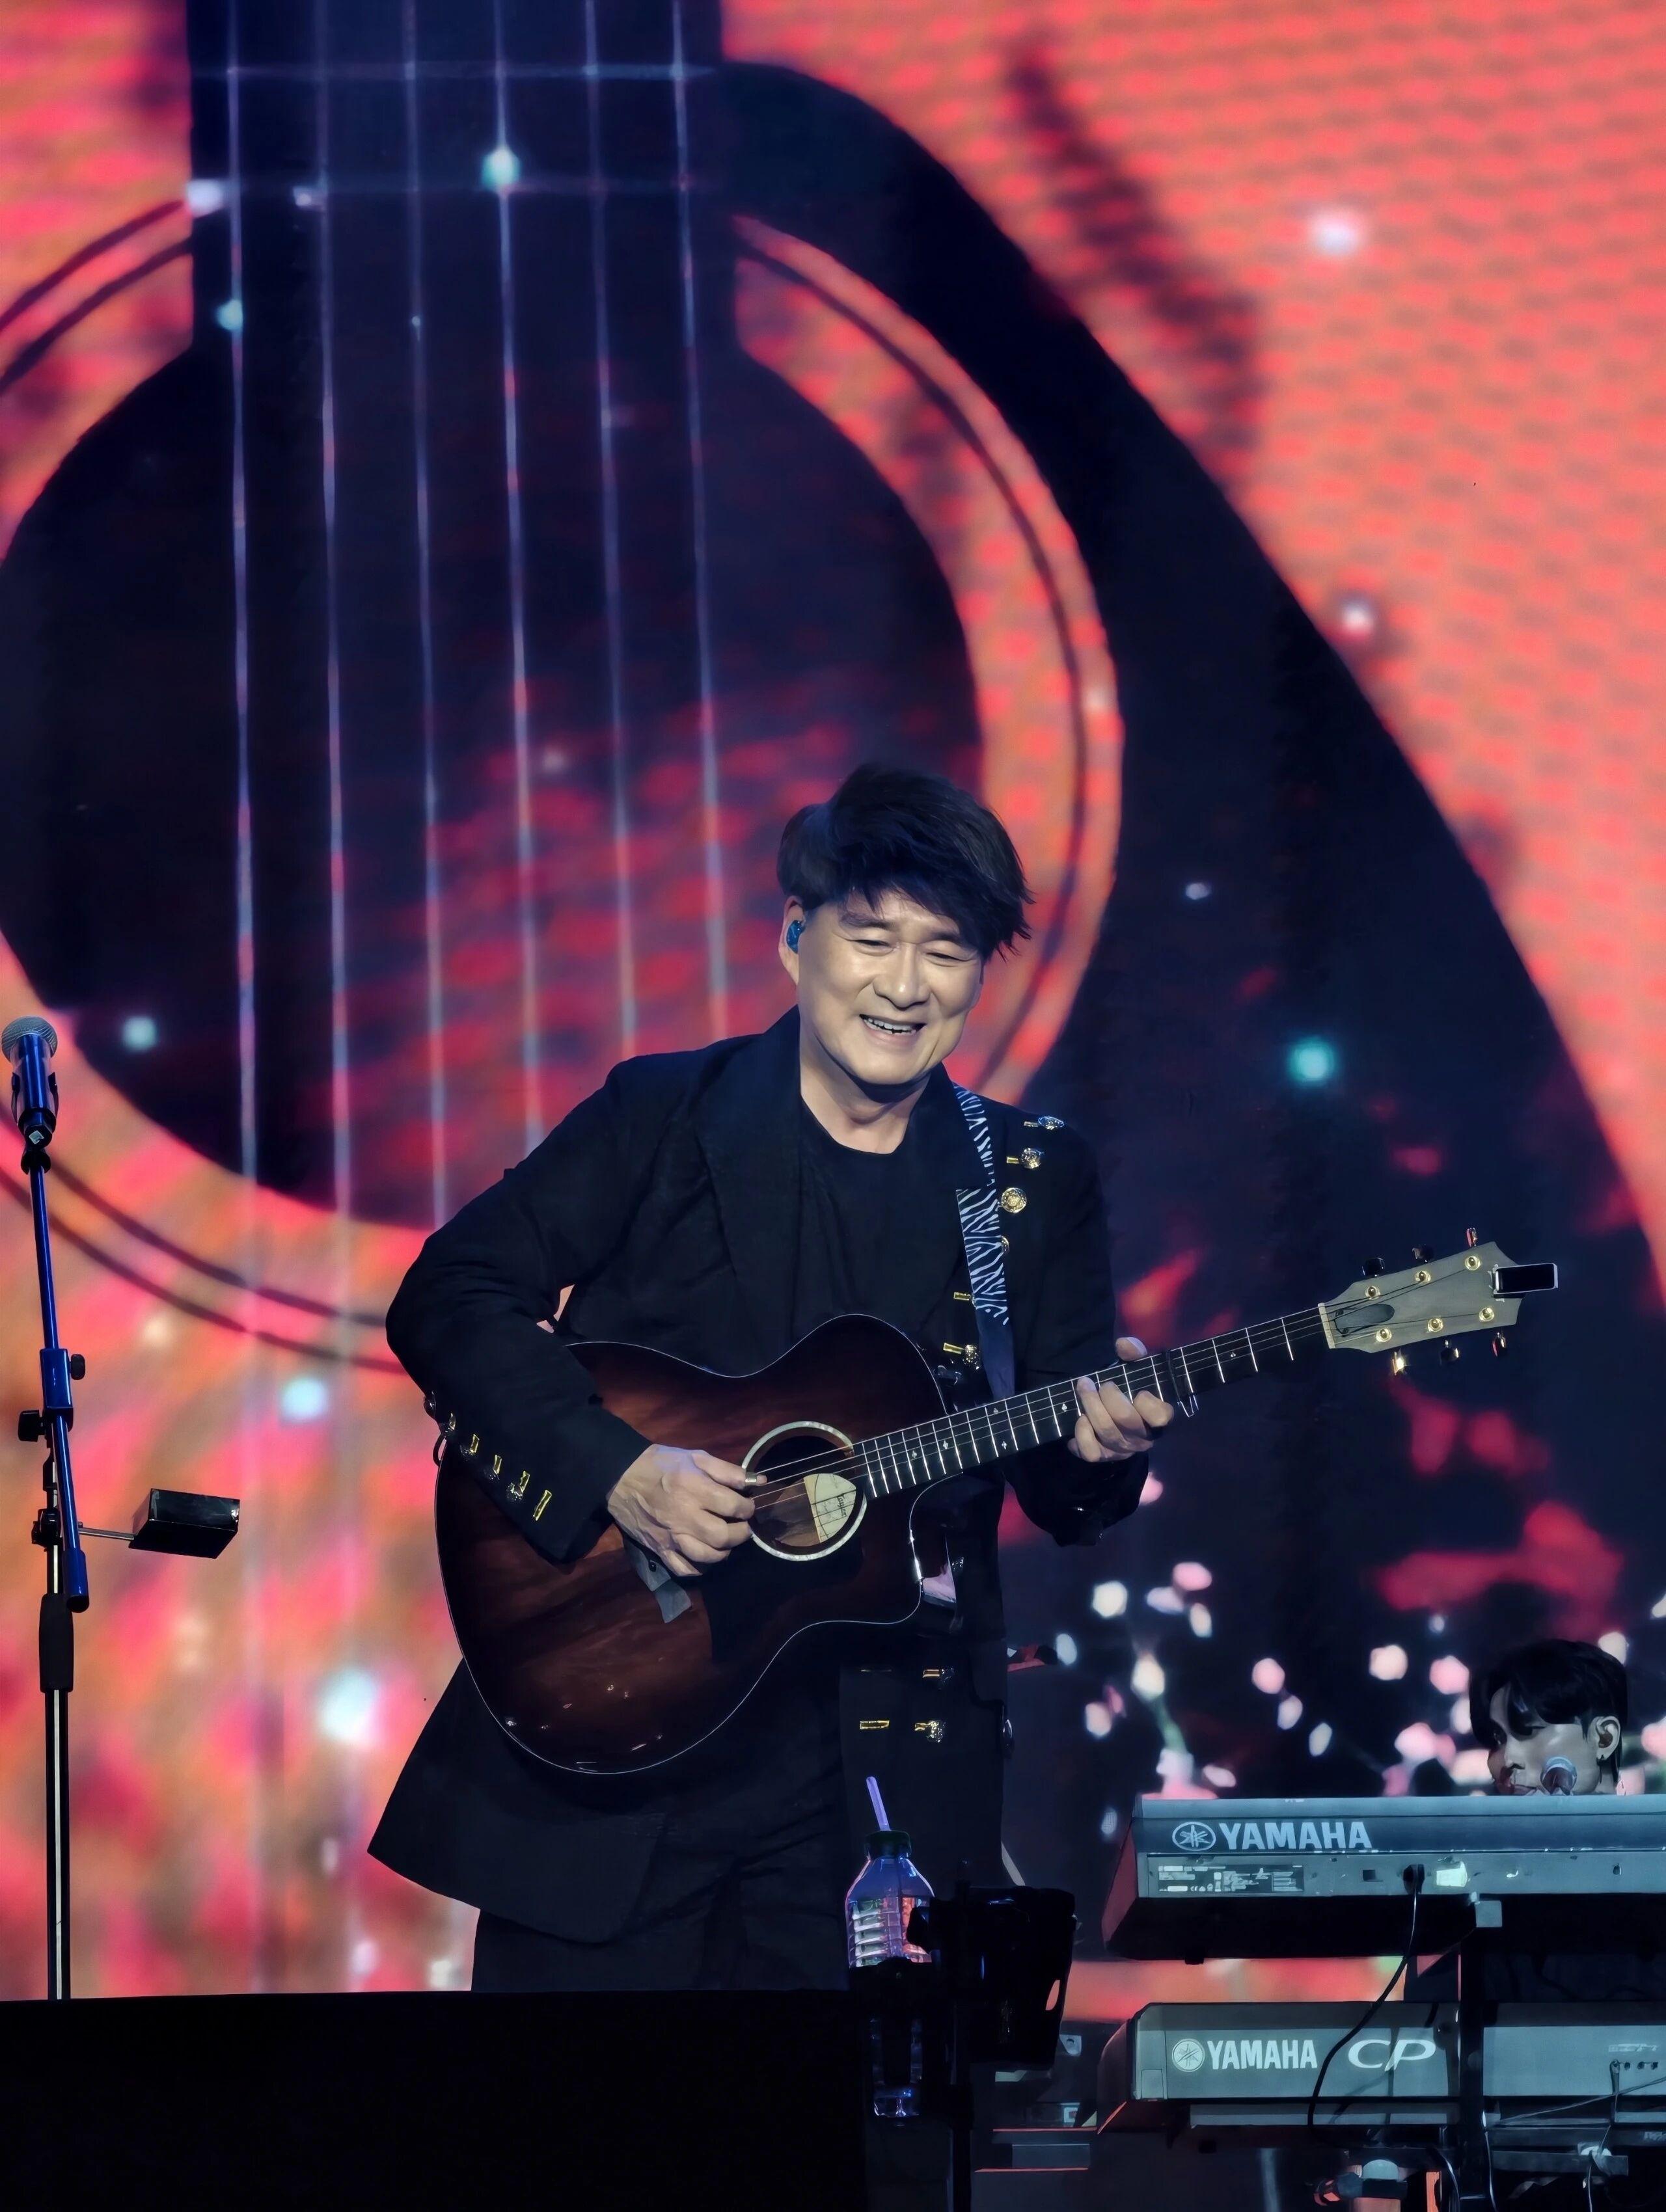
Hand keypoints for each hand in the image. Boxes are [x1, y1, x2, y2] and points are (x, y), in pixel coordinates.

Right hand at [607, 1444, 757, 1577]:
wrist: (621, 1477)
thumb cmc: (661, 1464)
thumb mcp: (695, 1457)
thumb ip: (727, 1470)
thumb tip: (757, 1482)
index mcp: (693, 1488)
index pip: (733, 1506)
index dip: (747, 1508)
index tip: (747, 1506)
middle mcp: (684, 1516)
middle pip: (723, 1536)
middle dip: (741, 1533)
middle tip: (742, 1526)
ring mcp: (671, 1536)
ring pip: (706, 1556)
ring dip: (723, 1551)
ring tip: (725, 1541)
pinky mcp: (659, 1549)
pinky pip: (684, 1568)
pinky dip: (699, 1567)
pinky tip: (704, 1556)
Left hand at [1066, 1335, 1174, 1462]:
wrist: (1117, 1411)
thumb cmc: (1132, 1387)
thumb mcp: (1137, 1367)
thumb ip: (1135, 1352)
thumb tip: (1123, 1345)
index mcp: (1158, 1417)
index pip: (1160, 1416)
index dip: (1147, 1402)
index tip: (1139, 1391)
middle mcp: (1143, 1437)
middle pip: (1125, 1419)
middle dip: (1106, 1395)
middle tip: (1094, 1382)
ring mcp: (1123, 1450)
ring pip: (1106, 1432)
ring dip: (1090, 1407)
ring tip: (1083, 1390)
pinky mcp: (1104, 1457)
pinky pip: (1091, 1453)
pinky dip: (1081, 1435)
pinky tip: (1080, 1420)